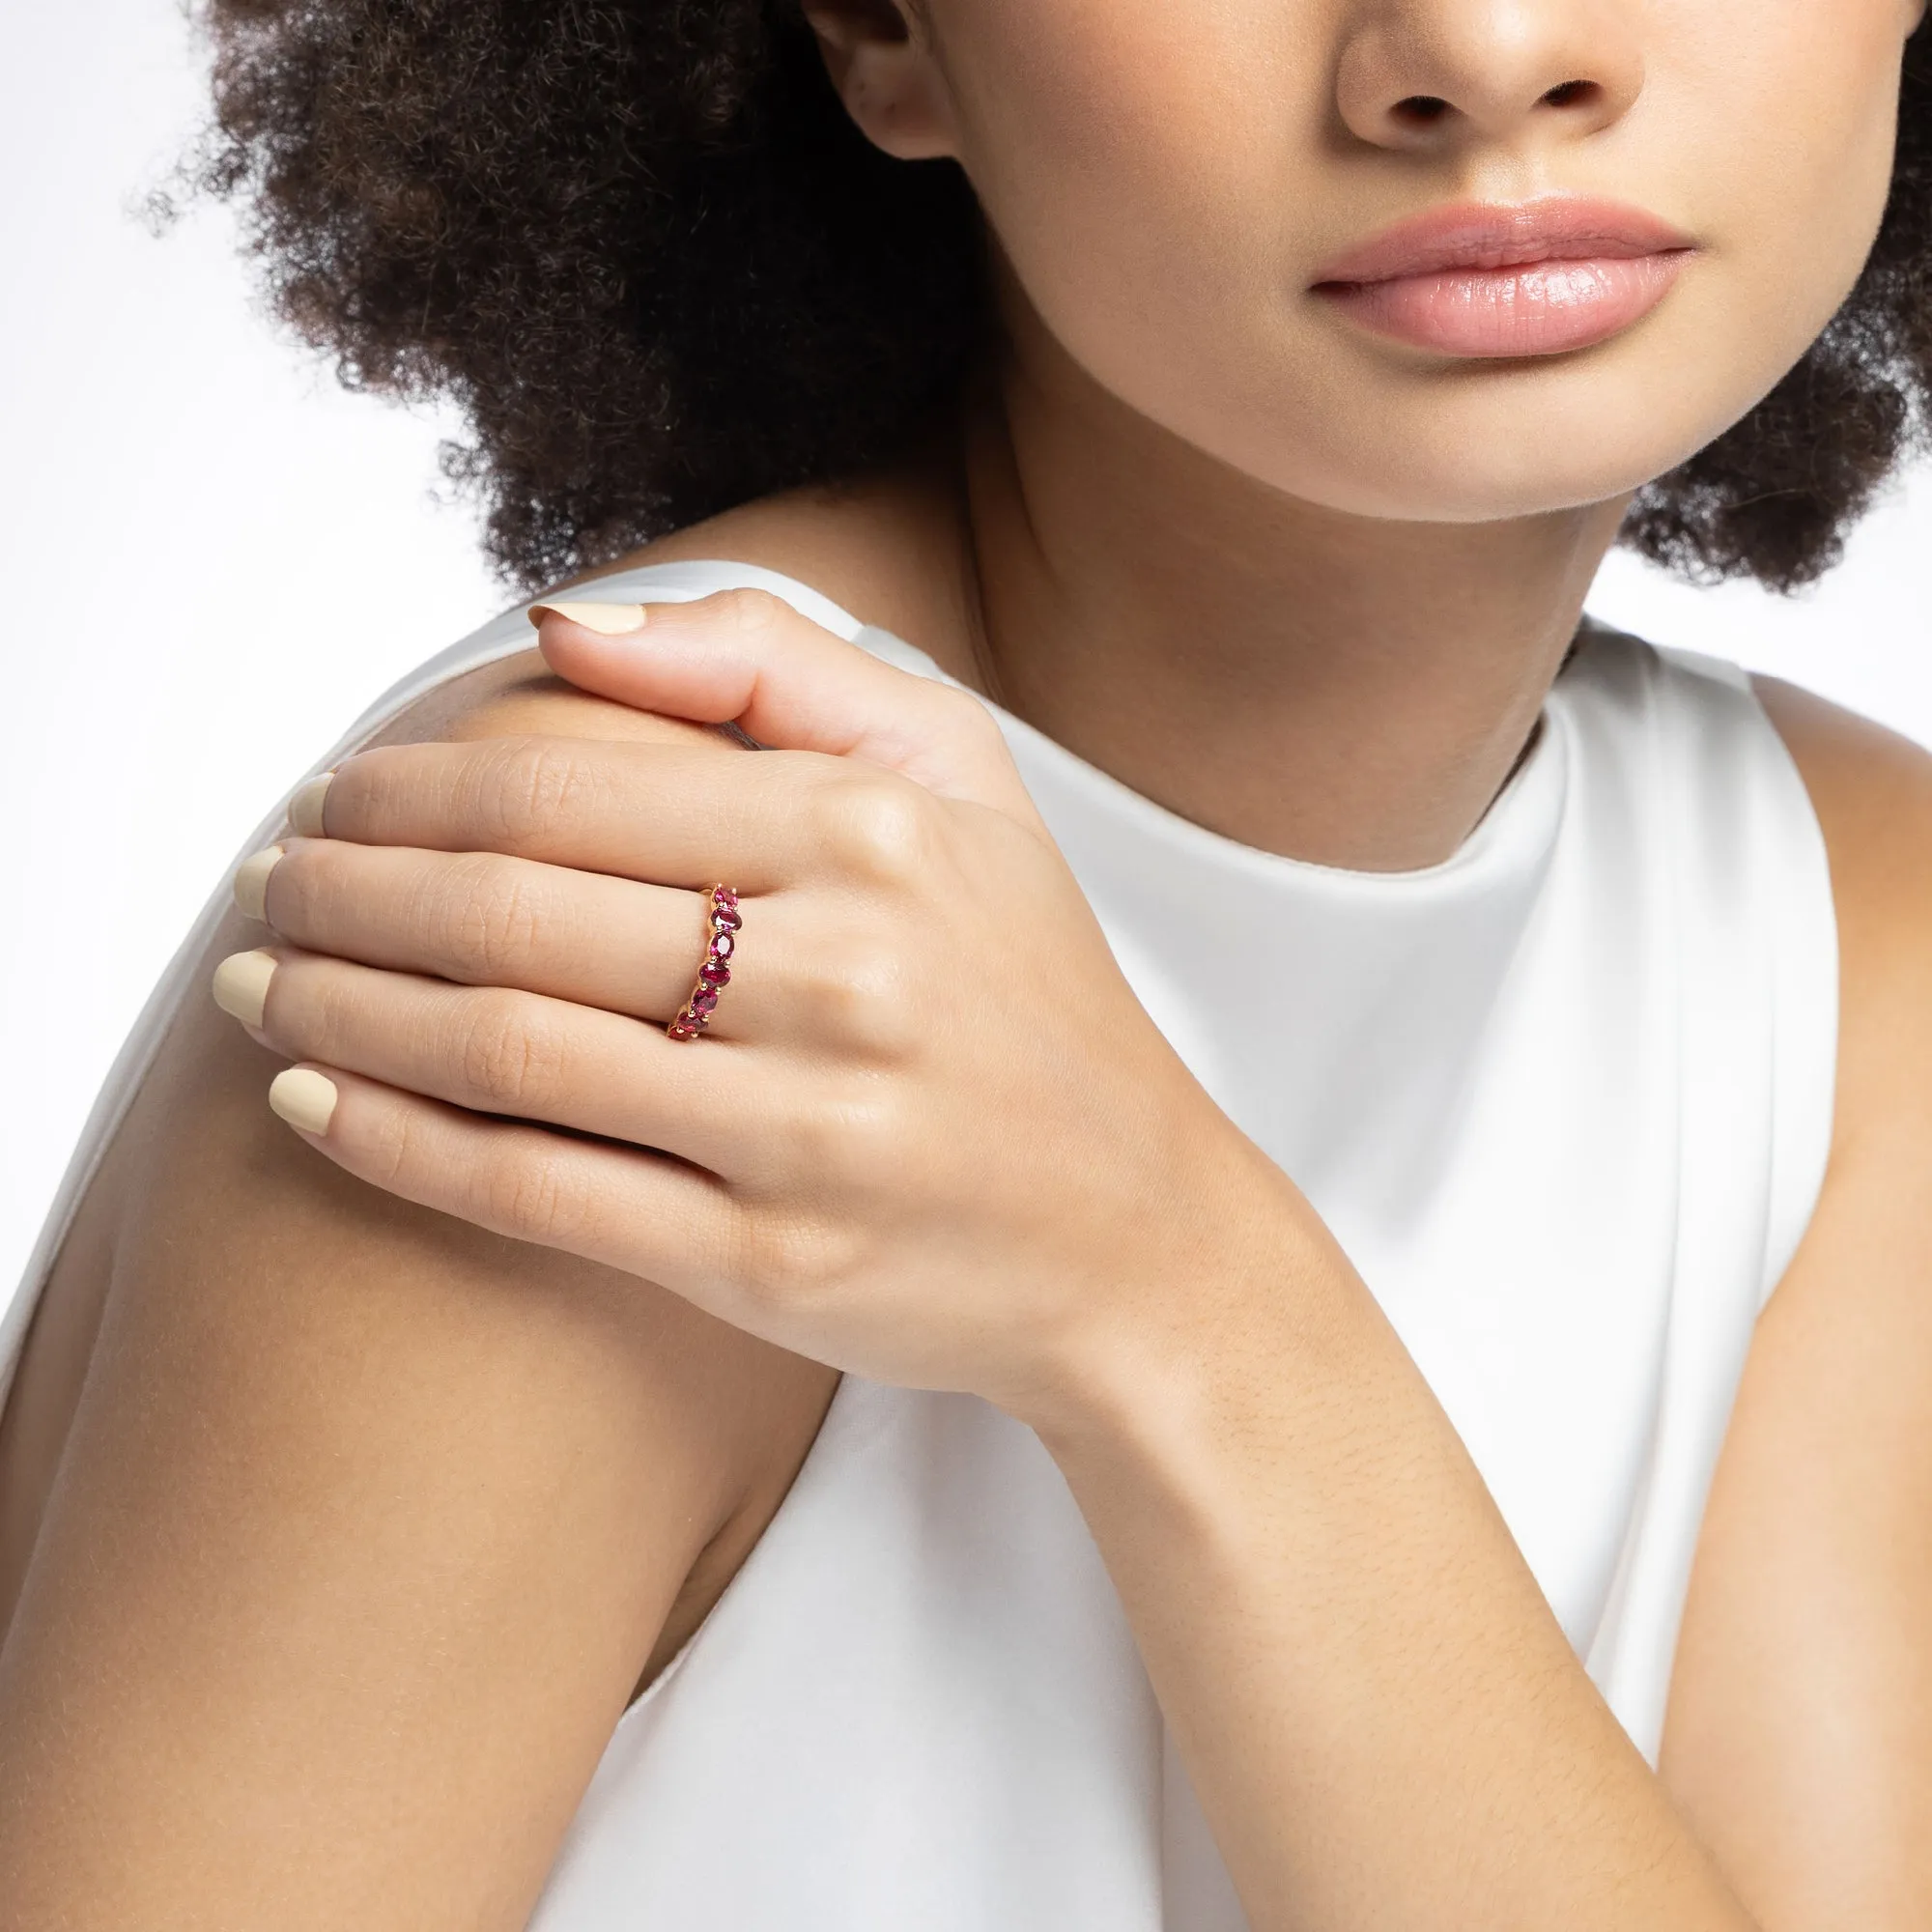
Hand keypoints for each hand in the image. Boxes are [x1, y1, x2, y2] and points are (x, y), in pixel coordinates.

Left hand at [211, 590, 1288, 1422]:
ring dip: (338, 1005)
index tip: (330, 795)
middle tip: (264, 881)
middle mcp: (846, 977)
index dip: (407, 786)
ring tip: (253, 978)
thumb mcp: (962, 776)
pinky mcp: (774, 1268)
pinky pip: (538, 1193)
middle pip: (512, 913)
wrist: (1134, 1233)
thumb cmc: (1027, 992)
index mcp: (879, 836)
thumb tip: (557, 625)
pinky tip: (310, 1101)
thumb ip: (777, 663)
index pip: (570, 785)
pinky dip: (396, 1144)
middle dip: (341, 890)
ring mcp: (807, 1134)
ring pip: (502, 1049)